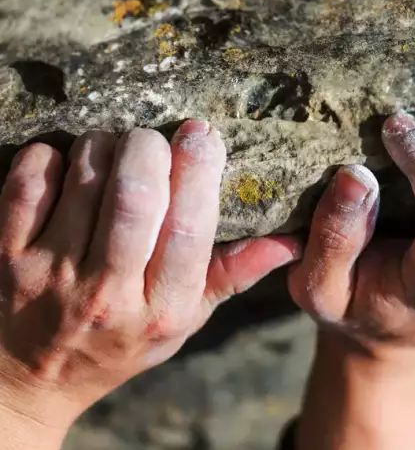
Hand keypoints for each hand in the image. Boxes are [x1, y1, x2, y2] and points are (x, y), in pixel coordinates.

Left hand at [0, 121, 299, 447]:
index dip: (199, 171)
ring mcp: (52, 274)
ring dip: (106, 145)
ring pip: (87, 181)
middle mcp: (108, 293)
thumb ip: (232, 275)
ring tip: (116, 147)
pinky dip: (53, 158)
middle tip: (155, 138)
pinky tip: (69, 163)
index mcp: (162, 307)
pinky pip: (31, 183)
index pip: (189, 228)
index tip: (204, 134)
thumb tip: (290, 240)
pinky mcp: (9, 256)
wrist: (30, 378)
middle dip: (150, 148)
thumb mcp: (184, 319)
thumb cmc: (120, 341)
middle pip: (136, 196)